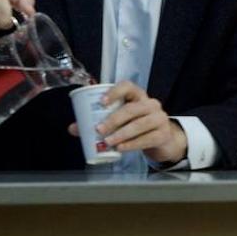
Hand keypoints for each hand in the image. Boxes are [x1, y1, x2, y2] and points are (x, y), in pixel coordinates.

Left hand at [68, 82, 186, 163]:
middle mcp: (151, 104)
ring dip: (122, 133)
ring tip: (108, 141)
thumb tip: (73, 128)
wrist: (162, 138)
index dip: (115, 92)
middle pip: (132, 109)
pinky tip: (121, 148)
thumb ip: (98, 122)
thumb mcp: (121, 120)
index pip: (128, 87)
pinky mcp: (163, 134)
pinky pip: (147, 138)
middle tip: (99, 129)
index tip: (102, 102)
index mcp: (138, 96)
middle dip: (114, 119)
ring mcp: (159, 119)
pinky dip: (132, 144)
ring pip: (140, 124)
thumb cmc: (137, 125)